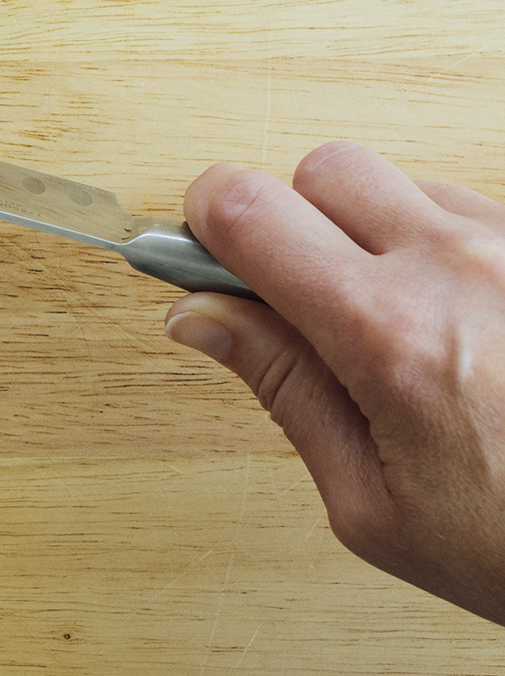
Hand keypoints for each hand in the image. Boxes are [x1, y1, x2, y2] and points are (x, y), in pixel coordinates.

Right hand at [165, 141, 504, 624]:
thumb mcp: (375, 505)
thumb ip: (282, 389)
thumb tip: (199, 318)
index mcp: (389, 335)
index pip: (246, 208)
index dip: (204, 225)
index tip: (202, 262)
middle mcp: (459, 268)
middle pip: (320, 170)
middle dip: (295, 222)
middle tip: (307, 303)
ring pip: (403, 184)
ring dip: (378, 234)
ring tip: (406, 327)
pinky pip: (477, 211)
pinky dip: (450, 251)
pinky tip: (467, 326)